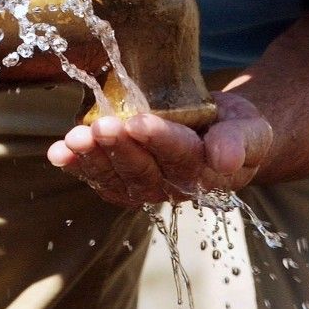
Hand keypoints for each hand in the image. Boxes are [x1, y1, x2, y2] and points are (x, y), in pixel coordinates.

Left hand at [47, 92, 272, 207]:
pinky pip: (100, 176)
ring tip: (73, 139)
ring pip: (116, 177)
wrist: (218, 133)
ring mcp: (146, 185)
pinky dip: (78, 165)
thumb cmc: (235, 128)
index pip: (182, 159)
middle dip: (119, 148)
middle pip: (143, 172)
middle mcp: (172, 186)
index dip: (160, 141)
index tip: (140, 121)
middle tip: (101, 126)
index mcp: (206, 175)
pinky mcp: (125, 179)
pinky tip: (58, 152)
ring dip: (93, 158)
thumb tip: (225, 157)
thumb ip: (240, 141)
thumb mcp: (250, 130)